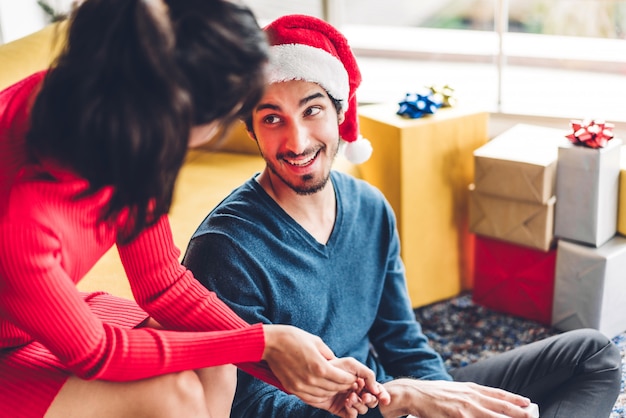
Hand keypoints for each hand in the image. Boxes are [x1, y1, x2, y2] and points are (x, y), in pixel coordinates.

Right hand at [262, 324, 387, 410]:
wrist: (270, 343)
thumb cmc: (293, 338)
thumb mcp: (316, 341)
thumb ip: (329, 354)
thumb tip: (337, 363)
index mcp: (320, 367)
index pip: (342, 379)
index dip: (350, 380)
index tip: (353, 377)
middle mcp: (312, 380)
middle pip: (334, 389)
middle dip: (344, 387)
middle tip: (348, 384)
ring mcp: (301, 386)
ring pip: (323, 395)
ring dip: (332, 393)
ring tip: (337, 388)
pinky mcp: (292, 389)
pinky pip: (311, 398)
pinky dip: (320, 397)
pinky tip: (324, 392)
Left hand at [309, 372, 387, 417]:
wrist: (315, 374)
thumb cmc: (335, 366)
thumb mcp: (352, 365)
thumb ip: (368, 374)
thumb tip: (376, 390)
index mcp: (362, 381)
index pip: (377, 390)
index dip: (382, 395)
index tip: (383, 398)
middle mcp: (357, 392)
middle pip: (371, 401)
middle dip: (370, 400)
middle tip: (364, 396)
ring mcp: (348, 401)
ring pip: (362, 409)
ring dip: (359, 404)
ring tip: (350, 396)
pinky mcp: (340, 409)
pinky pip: (351, 415)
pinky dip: (352, 411)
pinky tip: (347, 404)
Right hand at [379, 379, 534, 417]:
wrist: (410, 393)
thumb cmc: (431, 394)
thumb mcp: (453, 390)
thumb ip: (469, 396)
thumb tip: (484, 402)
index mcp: (469, 389)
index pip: (496, 394)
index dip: (513, 398)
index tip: (527, 402)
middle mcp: (469, 396)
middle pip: (499, 406)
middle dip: (517, 411)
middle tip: (532, 414)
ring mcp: (464, 408)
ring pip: (492, 415)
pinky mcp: (456, 417)